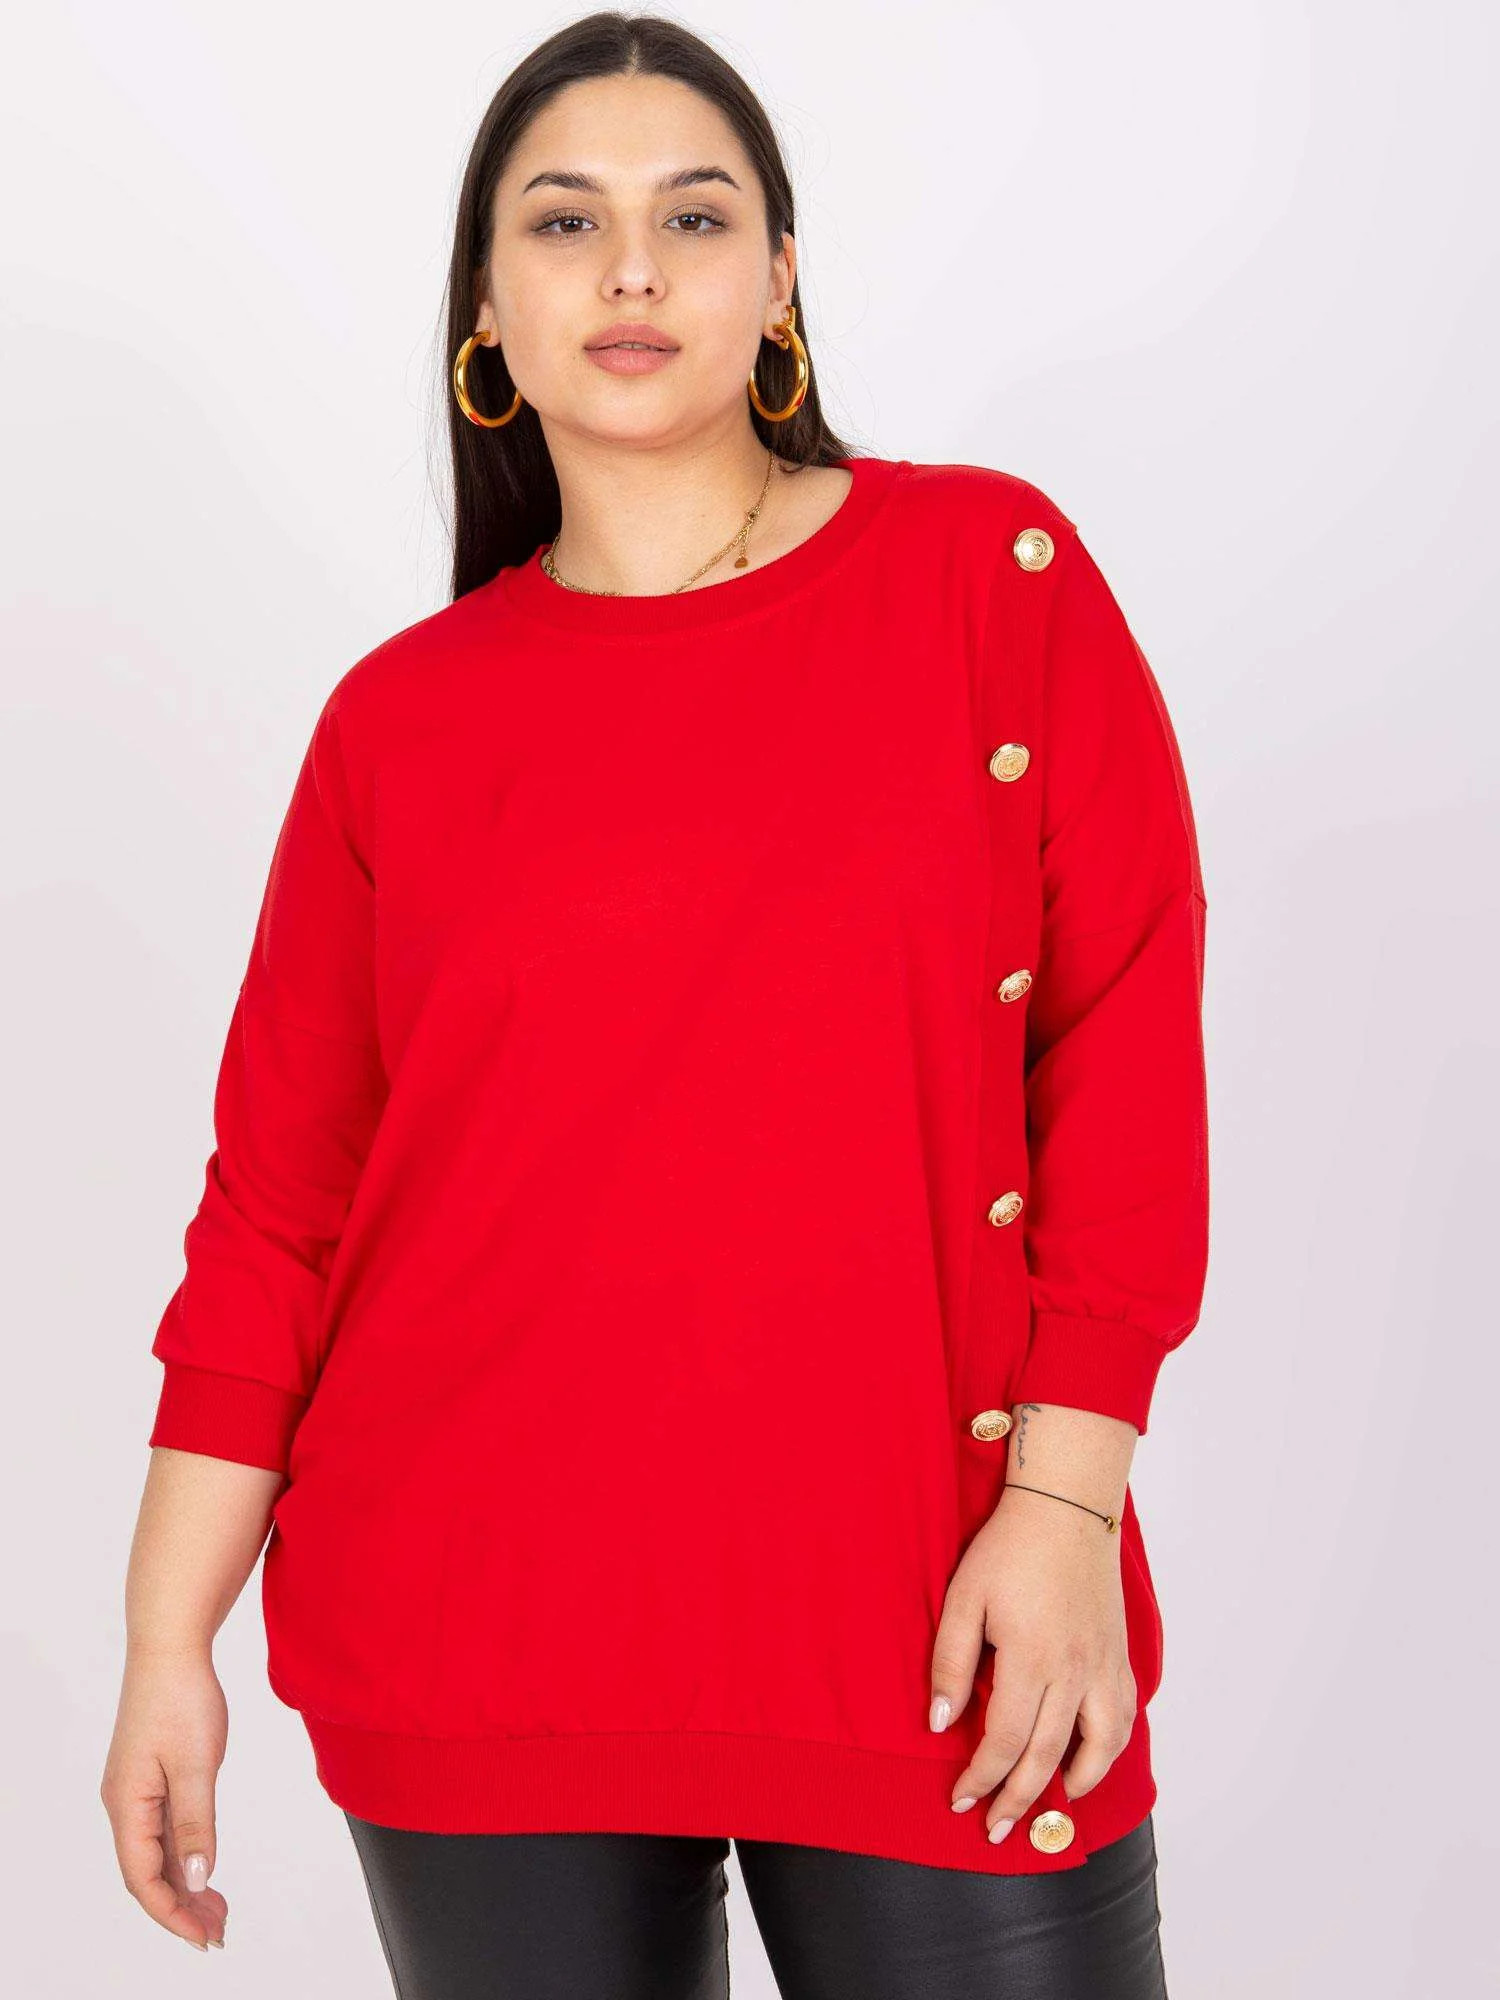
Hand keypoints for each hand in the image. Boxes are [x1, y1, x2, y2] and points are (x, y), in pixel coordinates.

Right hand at [100, 1646, 229, 1949]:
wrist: (171, 1648)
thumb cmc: (180, 1698)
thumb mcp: (195, 1765)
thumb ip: (195, 1824)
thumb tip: (196, 1877)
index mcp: (127, 1805)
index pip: (142, 1878)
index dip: (172, 1913)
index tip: (203, 1937)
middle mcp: (125, 1804)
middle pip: (148, 1872)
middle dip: (181, 1908)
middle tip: (219, 1933)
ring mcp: (136, 1791)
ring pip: (156, 1853)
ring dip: (184, 1885)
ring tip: (218, 1910)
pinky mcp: (151, 1777)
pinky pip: (163, 1830)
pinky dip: (184, 1854)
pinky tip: (204, 1868)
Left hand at [929, 1483, 1136, 1842]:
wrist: (1065, 1508)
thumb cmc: (1008, 1549)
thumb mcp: (964, 1599)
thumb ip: (952, 1664)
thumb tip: (940, 1723)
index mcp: (1031, 1659)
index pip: (1006, 1741)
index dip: (982, 1776)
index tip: (961, 1799)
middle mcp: (1074, 1671)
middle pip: (1047, 1756)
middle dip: (1018, 1798)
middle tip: (996, 1828)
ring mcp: (1103, 1665)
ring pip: (1098, 1747)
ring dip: (1072, 1784)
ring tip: (1047, 1808)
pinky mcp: (1119, 1654)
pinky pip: (1123, 1717)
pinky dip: (1109, 1749)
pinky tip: (1089, 1760)